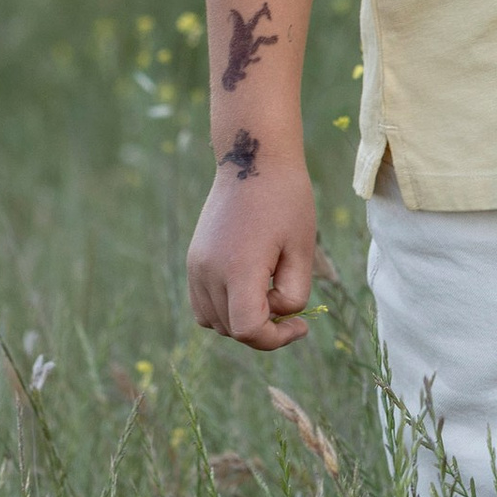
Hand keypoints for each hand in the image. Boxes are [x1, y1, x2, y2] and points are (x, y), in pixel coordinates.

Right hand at [187, 150, 318, 349]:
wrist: (253, 158)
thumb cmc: (286, 199)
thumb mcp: (303, 248)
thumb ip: (293, 293)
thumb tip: (277, 317)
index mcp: (239, 269)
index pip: (247, 331)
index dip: (276, 339)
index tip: (300, 326)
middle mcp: (209, 272)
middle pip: (232, 330)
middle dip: (264, 328)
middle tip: (290, 301)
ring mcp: (196, 267)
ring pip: (215, 322)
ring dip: (242, 320)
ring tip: (269, 290)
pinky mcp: (194, 261)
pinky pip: (203, 305)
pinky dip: (224, 309)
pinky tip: (249, 287)